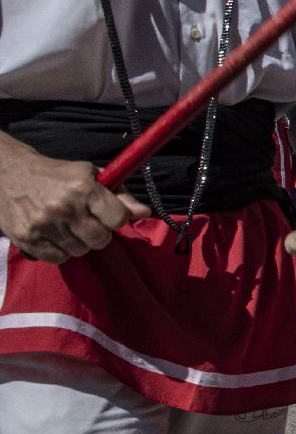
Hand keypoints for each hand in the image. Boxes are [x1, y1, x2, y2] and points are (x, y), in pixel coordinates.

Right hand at [0, 141, 150, 263]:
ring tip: (67, 226)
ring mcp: (43, 225)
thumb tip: (144, 213)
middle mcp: (63, 207)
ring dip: (78, 242)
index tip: (108, 214)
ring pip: (80, 251)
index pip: (118, 219)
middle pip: (101, 240)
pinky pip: (58, 259)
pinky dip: (59, 250)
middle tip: (86, 222)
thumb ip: (120, 195)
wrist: (9, 174)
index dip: (116, 218)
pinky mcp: (26, 238)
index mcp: (83, 188)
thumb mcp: (90, 175)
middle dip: (99, 233)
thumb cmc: (57, 175)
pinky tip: (53, 234)